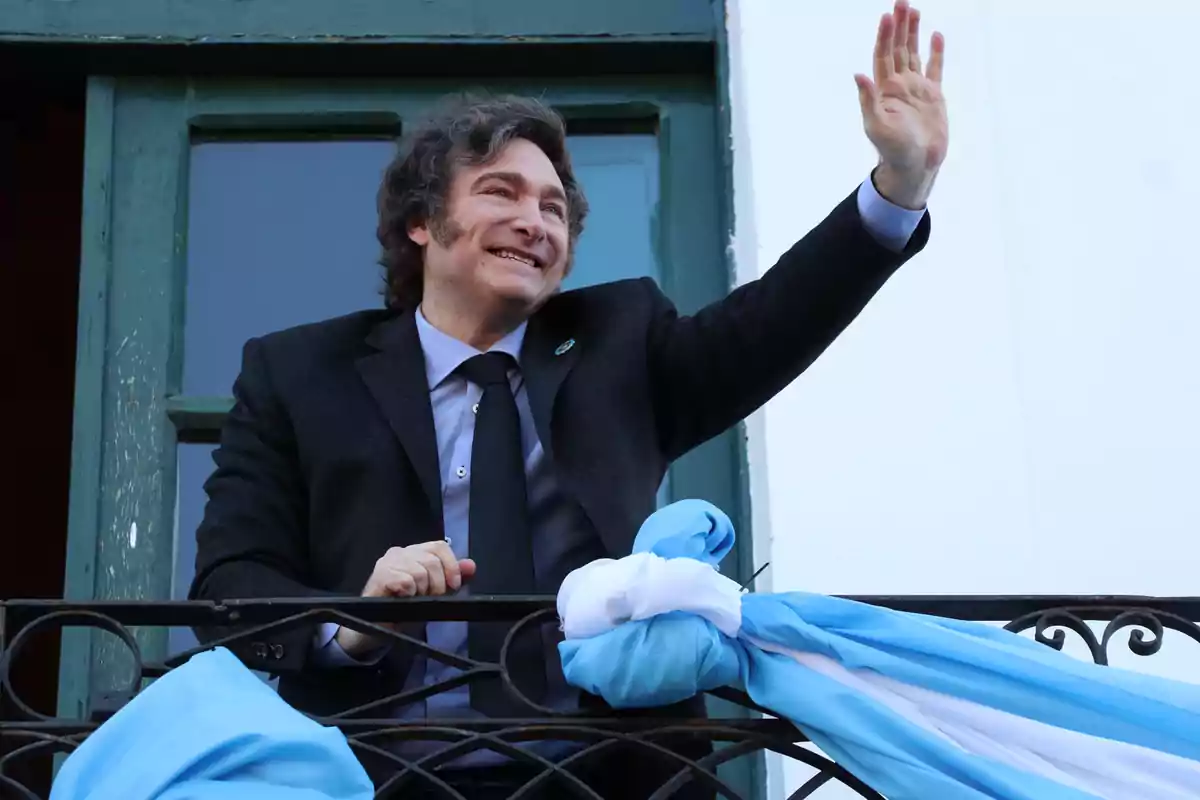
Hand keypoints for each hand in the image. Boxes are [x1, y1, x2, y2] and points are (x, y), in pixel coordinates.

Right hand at [335, 541, 476, 656]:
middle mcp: (400, 552)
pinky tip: (401, 600)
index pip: (440, 546)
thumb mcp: (434, 594)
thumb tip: (471, 566)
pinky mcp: (379, 575)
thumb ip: (452, 579)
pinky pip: (406, 581)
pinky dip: (409, 594)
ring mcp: (388, 562)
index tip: (454, 586)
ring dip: (421, 592)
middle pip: (432, 561)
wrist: (376, 629)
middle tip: (427, 599)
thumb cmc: (404, 609)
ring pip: (420, 572)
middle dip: (437, 585)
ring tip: (412, 600)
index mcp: (415, 552)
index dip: (451, 565)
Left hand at [855, 0, 947, 208]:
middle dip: (899, 26)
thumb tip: (858, 74)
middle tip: (901, 2)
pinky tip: (935, 35)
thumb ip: (867, 100)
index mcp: (884, 90)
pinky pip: (935, 68)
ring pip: (914, 54)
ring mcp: (916, 89)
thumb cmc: (892, 150)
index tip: (887, 16)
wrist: (915, 166)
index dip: (884, 36)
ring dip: (913, 33)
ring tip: (913, 10)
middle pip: (898, 49)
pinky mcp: (933, 96)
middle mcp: (899, 85)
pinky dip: (935, 52)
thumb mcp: (876, 125)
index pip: (884, 55)